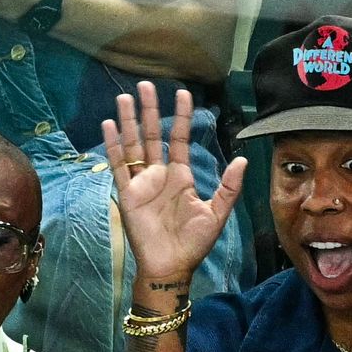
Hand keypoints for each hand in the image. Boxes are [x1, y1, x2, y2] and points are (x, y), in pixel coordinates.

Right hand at [103, 82, 245, 283]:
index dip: (182, 116)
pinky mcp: (127, 194)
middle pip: (152, 135)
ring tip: (124, 98)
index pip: (180, 139)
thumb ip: (228, 187)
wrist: (171, 266)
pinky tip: (108, 126)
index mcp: (180, 176)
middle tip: (145, 85)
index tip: (182, 93)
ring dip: (129, 122)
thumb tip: (243, 160)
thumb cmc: (194, 243)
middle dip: (149, 110)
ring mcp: (141, 183)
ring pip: (133, 145)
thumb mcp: (217, 213)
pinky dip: (113, 146)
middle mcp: (159, 174)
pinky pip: (118, 166)